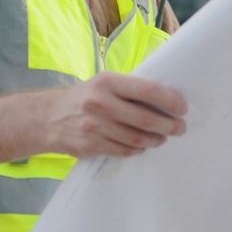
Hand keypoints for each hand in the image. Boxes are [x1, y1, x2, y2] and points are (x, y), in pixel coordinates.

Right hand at [45, 72, 186, 157]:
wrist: (48, 117)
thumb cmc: (86, 97)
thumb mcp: (104, 83)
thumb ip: (129, 89)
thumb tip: (166, 99)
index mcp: (108, 82)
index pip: (147, 90)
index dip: (169, 101)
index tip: (182, 108)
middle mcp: (100, 103)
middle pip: (145, 119)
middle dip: (168, 125)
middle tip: (180, 128)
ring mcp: (94, 126)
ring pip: (136, 138)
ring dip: (155, 140)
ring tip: (163, 138)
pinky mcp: (90, 145)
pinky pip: (123, 150)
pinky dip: (138, 148)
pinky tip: (143, 145)